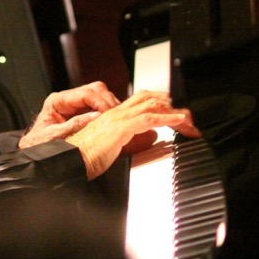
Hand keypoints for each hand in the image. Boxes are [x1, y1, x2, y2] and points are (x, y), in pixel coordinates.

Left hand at [18, 82, 120, 148]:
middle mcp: (67, 99)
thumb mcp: (54, 136)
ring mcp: (76, 105)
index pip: (84, 94)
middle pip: (94, 90)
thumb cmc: (39, 145)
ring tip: (118, 119)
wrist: (33, 153)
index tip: (110, 113)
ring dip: (110, 106)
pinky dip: (108, 112)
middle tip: (117, 116)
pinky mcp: (82, 113)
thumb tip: (96, 117)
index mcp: (57, 101)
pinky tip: (113, 121)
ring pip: (100, 95)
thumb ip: (74, 125)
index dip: (100, 102)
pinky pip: (99, 106)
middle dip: (108, 101)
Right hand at [65, 90, 199, 179]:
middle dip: (169, 103)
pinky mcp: (121, 128)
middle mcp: (116, 113)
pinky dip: (167, 118)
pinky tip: (179, 121)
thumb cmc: (85, 157)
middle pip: (148, 98)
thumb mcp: (115, 146)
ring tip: (188, 119)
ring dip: (173, 111)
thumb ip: (134, 139)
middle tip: (186, 114)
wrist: (70, 160)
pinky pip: (148, 119)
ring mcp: (118, 119)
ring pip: (151, 105)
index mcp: (112, 115)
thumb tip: (153, 136)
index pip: (141, 102)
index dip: (160, 105)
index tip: (176, 114)